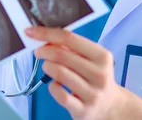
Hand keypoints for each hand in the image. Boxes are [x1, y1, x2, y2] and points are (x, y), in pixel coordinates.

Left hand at [26, 26, 141, 119]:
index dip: (46, 33)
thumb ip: (71, 48)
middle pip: (62, 55)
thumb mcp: (91, 59)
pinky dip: (52, 86)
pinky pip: (59, 94)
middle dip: (44, 51)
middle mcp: (99, 74)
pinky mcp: (83, 110)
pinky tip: (54, 84)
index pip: (69, 38)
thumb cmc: (95, 77)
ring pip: (59, 73)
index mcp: (102, 56)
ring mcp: (92, 93)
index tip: (30, 31)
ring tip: (47, 67)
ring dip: (47, 67)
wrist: (111, 107)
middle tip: (38, 52)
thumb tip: (45, 38)